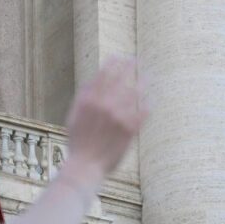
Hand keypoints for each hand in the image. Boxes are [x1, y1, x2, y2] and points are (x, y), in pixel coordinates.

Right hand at [62, 57, 148, 187]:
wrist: (85, 166)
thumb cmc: (78, 143)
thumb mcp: (73, 116)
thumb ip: (83, 98)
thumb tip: (93, 80)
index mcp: (89, 100)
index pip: (104, 73)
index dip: (114, 63)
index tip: (120, 57)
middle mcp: (104, 104)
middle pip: (121, 78)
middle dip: (130, 66)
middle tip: (137, 61)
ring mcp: (118, 116)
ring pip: (135, 92)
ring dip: (142, 82)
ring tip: (147, 77)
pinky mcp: (129, 129)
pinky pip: (143, 111)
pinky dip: (148, 104)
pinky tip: (151, 100)